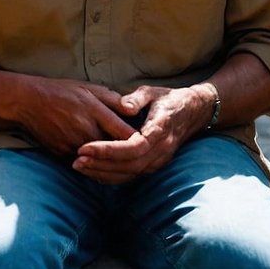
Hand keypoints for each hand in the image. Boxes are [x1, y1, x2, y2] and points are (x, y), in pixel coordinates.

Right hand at [11, 78, 135, 158]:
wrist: (28, 101)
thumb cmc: (62, 91)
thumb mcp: (90, 88)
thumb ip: (114, 100)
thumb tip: (135, 111)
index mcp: (94, 111)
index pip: (125, 134)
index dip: (139, 140)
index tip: (148, 141)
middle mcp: (85, 130)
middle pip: (115, 151)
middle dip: (127, 154)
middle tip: (142, 157)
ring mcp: (73, 144)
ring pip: (100, 161)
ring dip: (112, 162)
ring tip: (126, 162)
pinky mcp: (63, 154)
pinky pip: (85, 163)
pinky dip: (94, 163)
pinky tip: (103, 162)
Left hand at [72, 84, 213, 183]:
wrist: (193, 112)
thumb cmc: (169, 99)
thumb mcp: (153, 92)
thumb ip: (138, 98)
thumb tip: (123, 106)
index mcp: (160, 130)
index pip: (133, 147)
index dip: (108, 150)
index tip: (85, 147)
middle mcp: (161, 150)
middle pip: (129, 165)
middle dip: (100, 165)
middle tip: (76, 160)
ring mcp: (159, 160)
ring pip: (130, 174)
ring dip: (103, 173)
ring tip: (80, 166)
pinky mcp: (154, 165)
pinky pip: (132, 175)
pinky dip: (112, 176)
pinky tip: (94, 172)